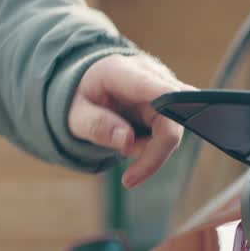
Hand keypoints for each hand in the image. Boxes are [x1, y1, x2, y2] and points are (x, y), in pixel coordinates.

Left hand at [69, 54, 192, 188]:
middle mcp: (152, 76)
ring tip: (122, 147)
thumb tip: (127, 141)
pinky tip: (132, 142)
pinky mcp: (170, 105)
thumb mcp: (75, 115)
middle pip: (173, 120)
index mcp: (125, 72)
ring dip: (149, 151)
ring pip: (174, 131)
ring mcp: (164, 89)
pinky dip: (152, 148)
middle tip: (128, 178)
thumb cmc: (80, 98)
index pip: (161, 91)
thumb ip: (96, 126)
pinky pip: (170, 134)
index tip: (164, 141)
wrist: (86, 89)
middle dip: (153, 153)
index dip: (173, 116)